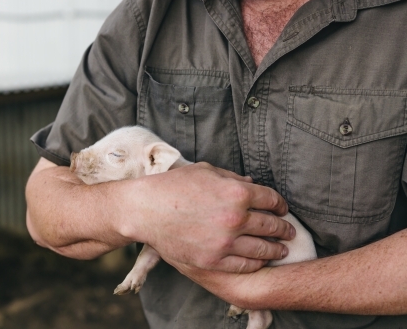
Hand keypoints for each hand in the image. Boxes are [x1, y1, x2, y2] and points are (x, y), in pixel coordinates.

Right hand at [118, 162, 294, 273]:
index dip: (281, 205)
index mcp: (236, 192)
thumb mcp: (205, 172)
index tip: (282, 209)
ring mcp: (225, 242)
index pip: (271, 199)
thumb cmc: (173, 186)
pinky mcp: (213, 260)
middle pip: (271, 225)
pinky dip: (256, 263)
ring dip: (276, 249)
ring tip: (282, 250)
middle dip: (284, 228)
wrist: (146, 210)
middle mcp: (236, 218)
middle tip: (289, 231)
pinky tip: (260, 261)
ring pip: (263, 249)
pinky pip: (244, 264)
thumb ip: (231, 178)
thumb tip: (250, 182)